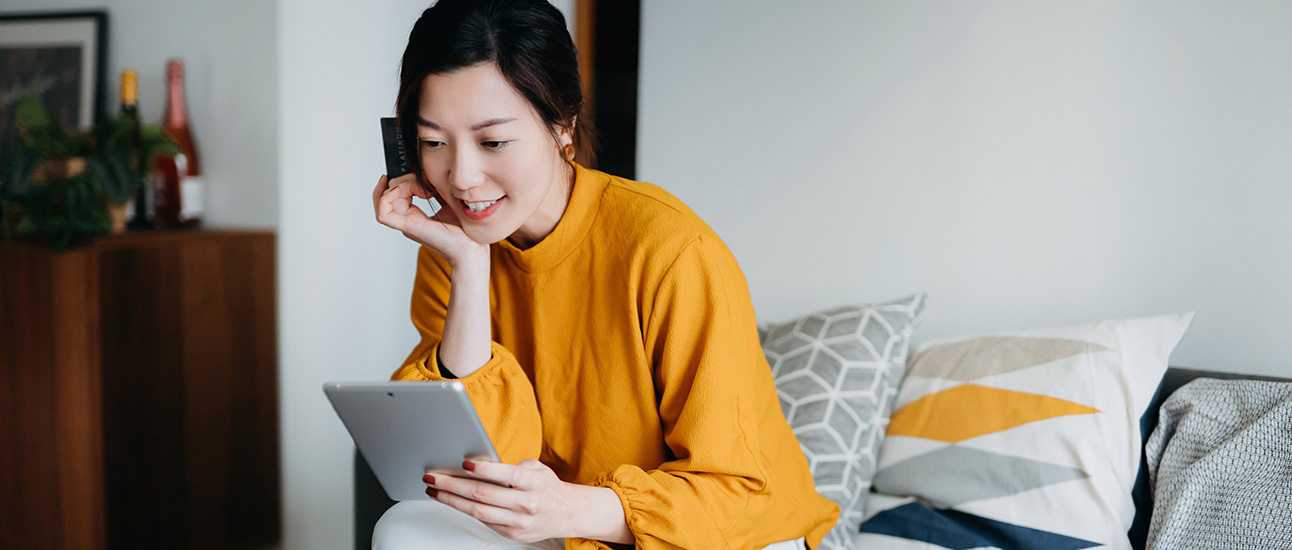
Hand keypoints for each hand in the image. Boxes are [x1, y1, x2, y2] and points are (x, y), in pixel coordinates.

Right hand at [372, 173, 486, 266]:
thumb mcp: (447, 199)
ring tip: (424, 190)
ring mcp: (406, 224)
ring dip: (402, 185)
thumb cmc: (463, 229)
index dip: (402, 179)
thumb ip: (434, 187)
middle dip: (404, 180)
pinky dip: (386, 198)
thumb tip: (424, 173)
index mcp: (414, 216)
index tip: (420, 175)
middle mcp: (407, 220)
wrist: (471, 248)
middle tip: (426, 184)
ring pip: (385, 199)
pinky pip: (383, 214)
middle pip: (390, 193)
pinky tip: (402, 191)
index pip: (395, 194)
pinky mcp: (408, 227)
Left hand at [423, 459, 630, 543]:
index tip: (463, 462)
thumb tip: (480, 466)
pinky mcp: (512, 533)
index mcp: (534, 483)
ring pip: (478, 511)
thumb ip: (512, 467)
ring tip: (434, 490)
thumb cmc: (547, 487)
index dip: (483, 469)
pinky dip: (465, 509)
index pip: (505, 474)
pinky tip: (452, 500)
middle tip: (433, 476)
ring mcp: (518, 522)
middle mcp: (526, 504)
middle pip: (483, 494)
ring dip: (451, 500)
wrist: (568, 513)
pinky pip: (483, 520)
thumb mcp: (537, 469)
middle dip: (453, 485)